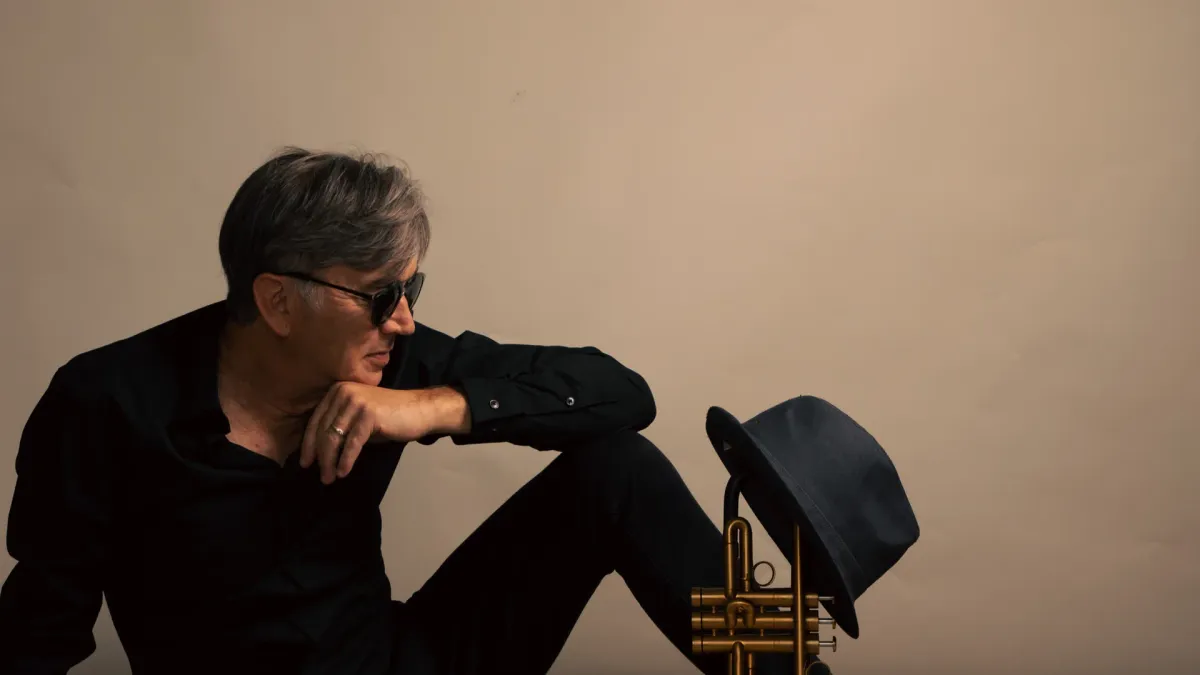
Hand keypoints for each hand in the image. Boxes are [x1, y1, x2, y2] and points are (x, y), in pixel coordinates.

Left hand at [299, 382, 468, 483]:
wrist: (420, 410)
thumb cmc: (390, 416)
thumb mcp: (359, 417)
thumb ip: (340, 426)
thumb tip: (319, 451)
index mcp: (338, 390)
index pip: (316, 420)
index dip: (308, 443)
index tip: (306, 462)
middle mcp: (344, 392)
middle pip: (323, 430)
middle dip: (319, 457)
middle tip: (320, 475)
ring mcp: (356, 402)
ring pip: (334, 438)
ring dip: (330, 462)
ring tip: (329, 478)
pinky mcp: (368, 415)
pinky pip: (352, 443)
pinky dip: (346, 460)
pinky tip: (343, 472)